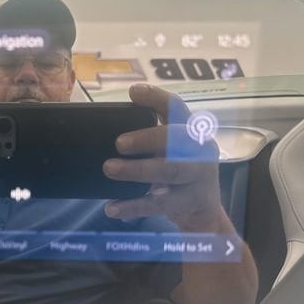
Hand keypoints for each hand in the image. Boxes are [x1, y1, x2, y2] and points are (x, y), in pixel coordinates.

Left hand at [103, 84, 224, 231]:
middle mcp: (199, 149)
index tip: (133, 92)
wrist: (202, 212)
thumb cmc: (176, 172)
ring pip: (169, 170)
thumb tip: (101, 130)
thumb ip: (147, 138)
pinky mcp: (191, 201)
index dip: (156, 98)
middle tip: (118, 143)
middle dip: (147, 138)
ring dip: (137, 170)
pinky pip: (159, 204)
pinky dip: (134, 206)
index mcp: (189, 131)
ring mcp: (199, 176)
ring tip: (109, 169)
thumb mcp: (167, 151)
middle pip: (176, 139)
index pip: (176, 108)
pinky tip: (112, 207)